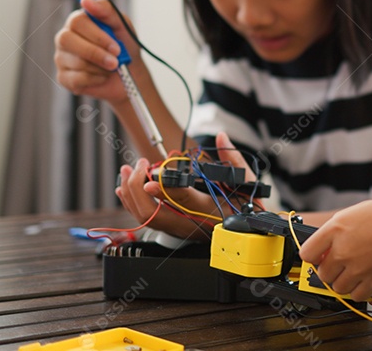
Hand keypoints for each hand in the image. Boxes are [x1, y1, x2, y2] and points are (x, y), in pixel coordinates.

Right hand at [54, 0, 142, 103]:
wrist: (130, 75)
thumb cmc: (125, 46)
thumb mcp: (122, 25)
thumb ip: (107, 10)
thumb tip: (86, 0)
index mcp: (78, 22)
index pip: (77, 22)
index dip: (97, 35)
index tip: (116, 47)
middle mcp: (65, 38)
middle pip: (68, 40)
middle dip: (96, 53)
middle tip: (116, 62)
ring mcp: (62, 58)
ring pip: (76, 62)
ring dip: (101, 68)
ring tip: (112, 67)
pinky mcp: (64, 77)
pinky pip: (77, 79)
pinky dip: (96, 79)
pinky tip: (102, 76)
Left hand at [116, 132, 257, 238]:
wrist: (246, 234)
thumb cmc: (247, 210)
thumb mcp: (247, 183)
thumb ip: (232, 160)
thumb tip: (222, 137)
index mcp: (208, 209)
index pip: (181, 199)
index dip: (163, 189)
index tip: (150, 180)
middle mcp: (189, 222)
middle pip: (153, 212)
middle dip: (138, 187)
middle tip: (140, 164)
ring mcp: (179, 228)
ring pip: (145, 216)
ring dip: (130, 193)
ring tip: (126, 171)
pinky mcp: (172, 228)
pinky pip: (146, 219)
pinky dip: (131, 203)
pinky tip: (123, 189)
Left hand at [298, 197, 371, 301]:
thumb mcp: (363, 210)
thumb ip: (342, 226)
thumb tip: (329, 239)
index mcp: (338, 227)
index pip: (307, 252)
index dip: (313, 256)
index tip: (319, 257)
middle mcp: (344, 249)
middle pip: (322, 273)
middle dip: (331, 271)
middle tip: (343, 264)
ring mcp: (358, 268)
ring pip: (337, 287)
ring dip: (344, 282)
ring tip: (356, 272)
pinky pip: (356, 296)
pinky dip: (360, 291)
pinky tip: (367, 279)